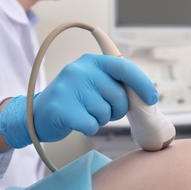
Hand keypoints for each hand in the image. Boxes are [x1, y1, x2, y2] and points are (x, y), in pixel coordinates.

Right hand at [0, 54, 157, 147]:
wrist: (39, 114)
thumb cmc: (75, 100)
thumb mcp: (94, 83)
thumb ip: (116, 84)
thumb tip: (146, 97)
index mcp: (92, 61)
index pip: (125, 67)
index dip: (142, 84)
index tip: (152, 98)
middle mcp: (80, 70)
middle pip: (118, 96)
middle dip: (117, 109)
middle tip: (104, 110)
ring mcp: (69, 88)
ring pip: (105, 112)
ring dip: (101, 119)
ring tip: (85, 113)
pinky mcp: (62, 108)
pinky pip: (92, 125)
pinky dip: (89, 128)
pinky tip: (78, 121)